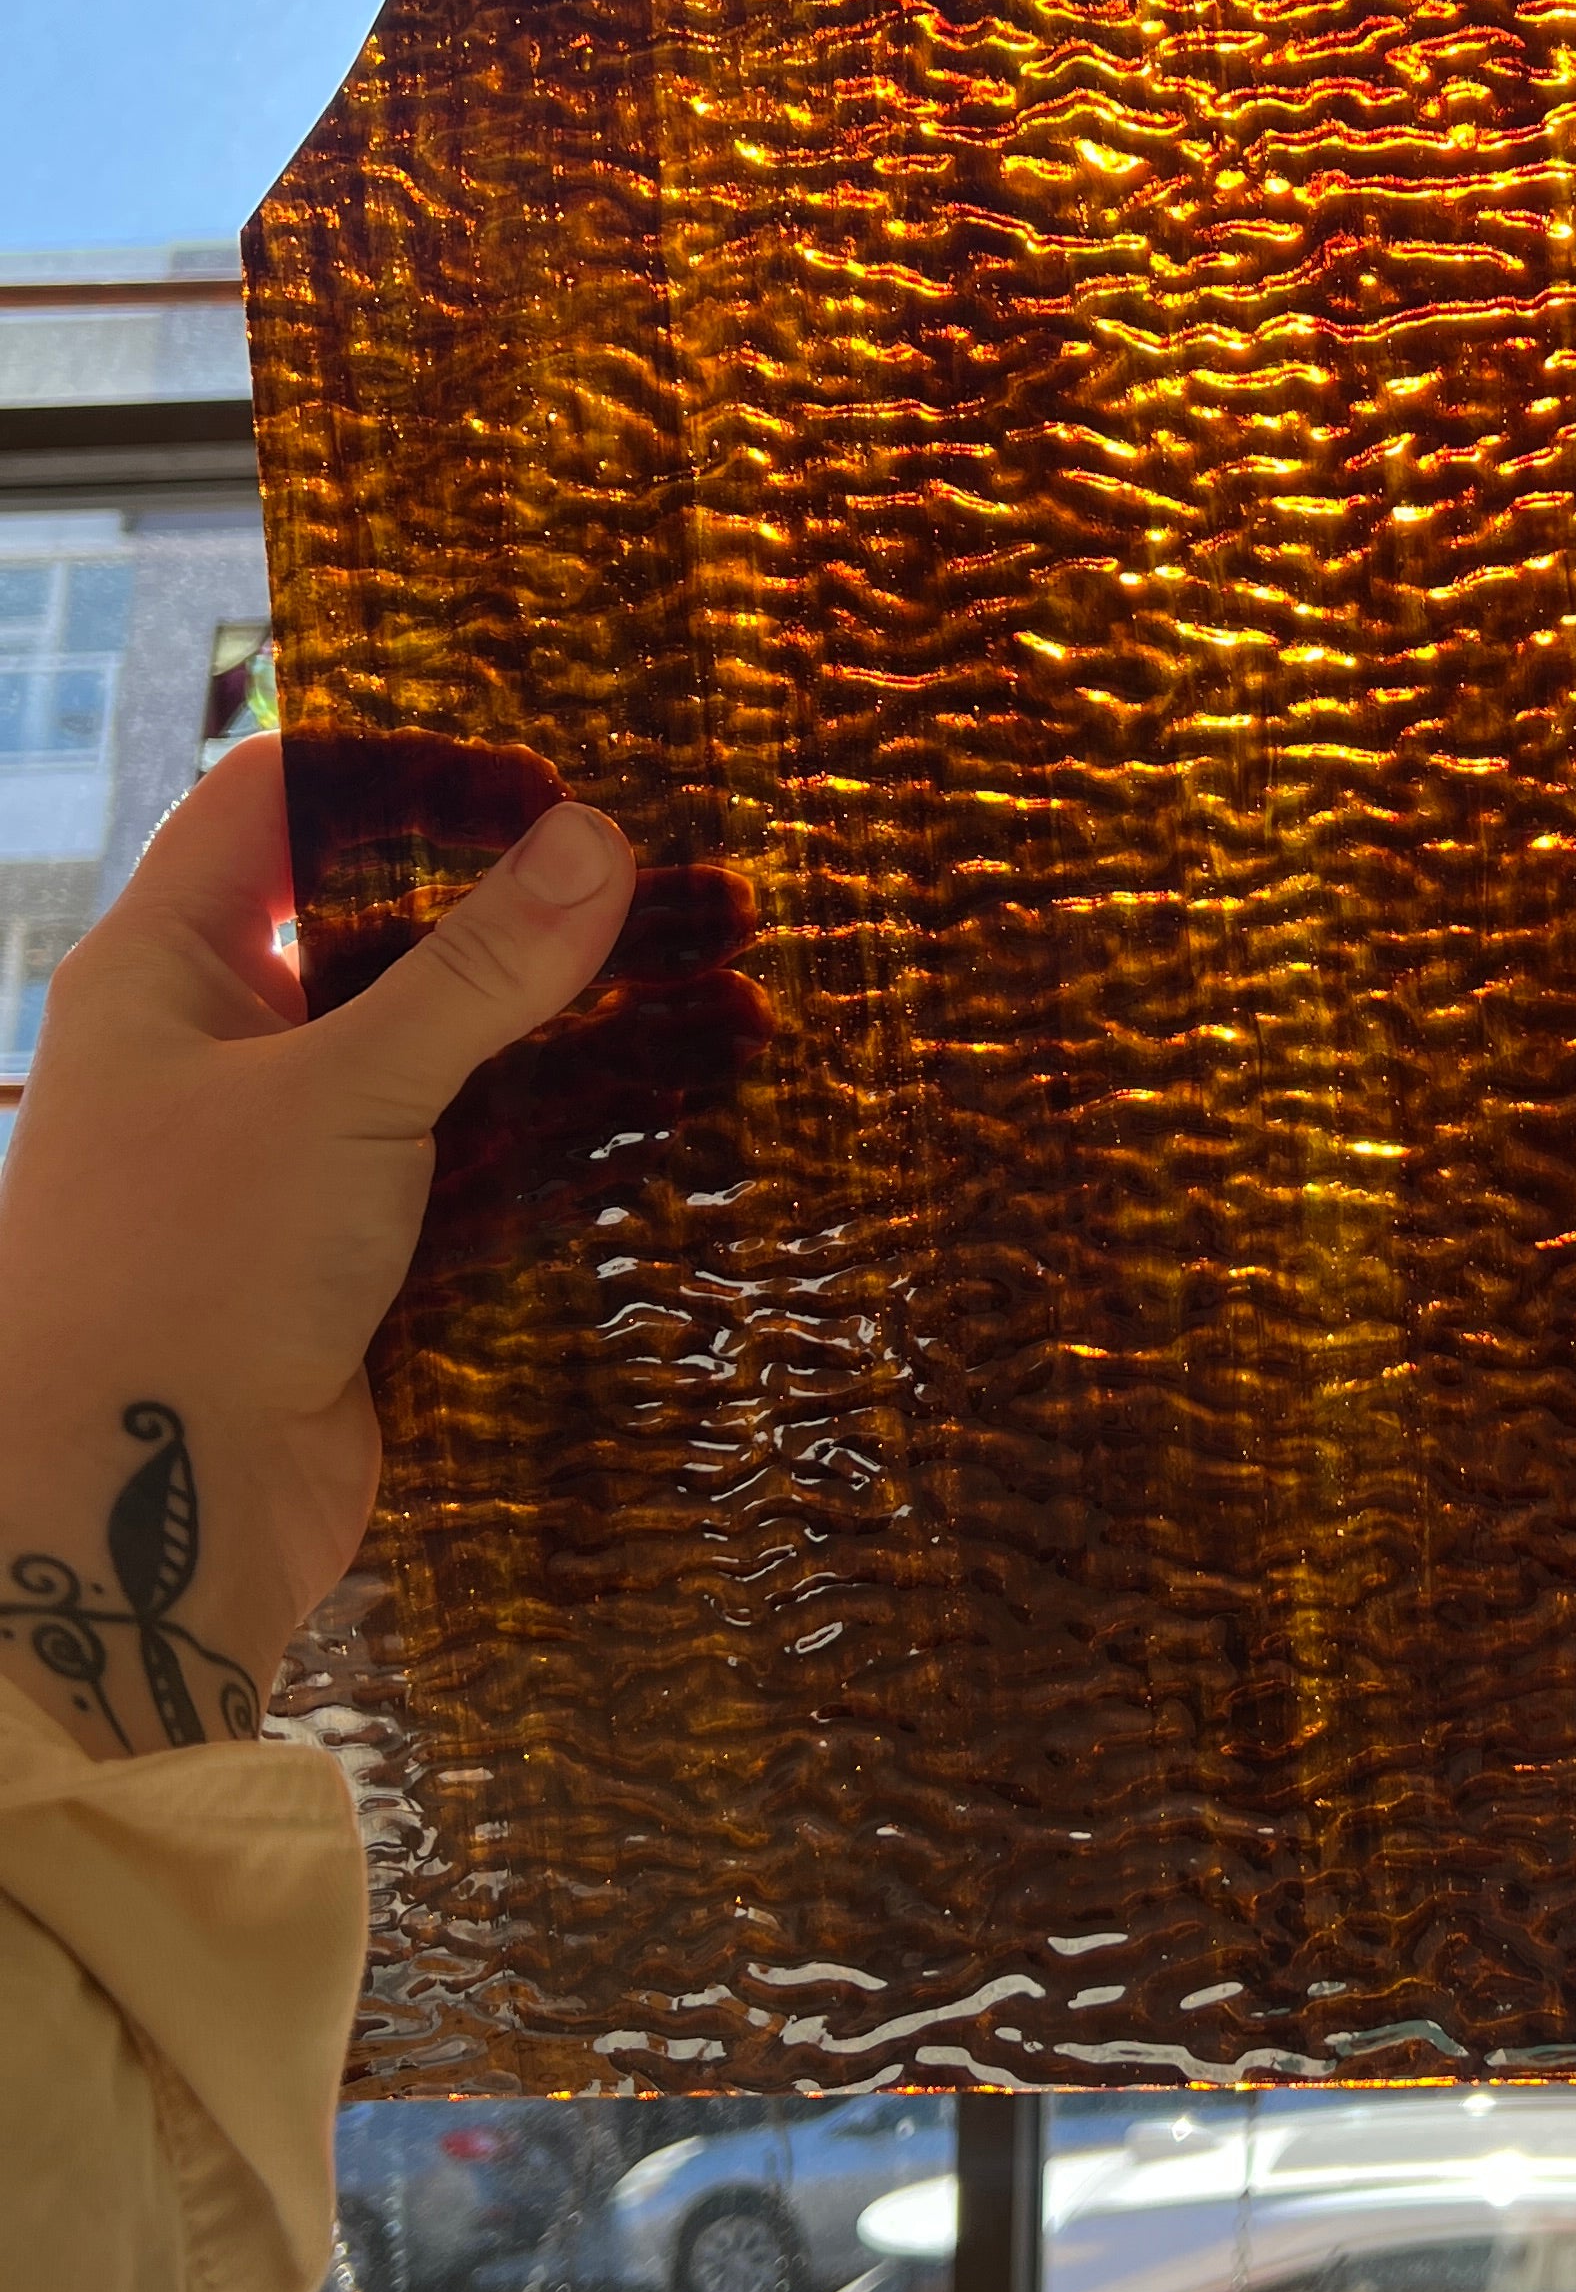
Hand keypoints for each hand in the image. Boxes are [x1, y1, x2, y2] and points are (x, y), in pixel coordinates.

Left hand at [0, 732, 632, 1756]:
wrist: (135, 1514)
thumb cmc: (187, 1274)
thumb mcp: (341, 1094)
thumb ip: (476, 969)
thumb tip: (599, 836)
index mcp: (166, 970)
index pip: (280, 806)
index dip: (409, 778)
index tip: (549, 787)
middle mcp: (219, 1049)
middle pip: (387, 930)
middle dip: (530, 907)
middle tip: (677, 886)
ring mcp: (286, 1157)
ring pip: (447, 1052)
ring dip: (572, 1021)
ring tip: (724, 988)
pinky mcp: (350, 1256)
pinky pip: (473, 1161)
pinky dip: (565, 1128)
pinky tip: (676, 1103)